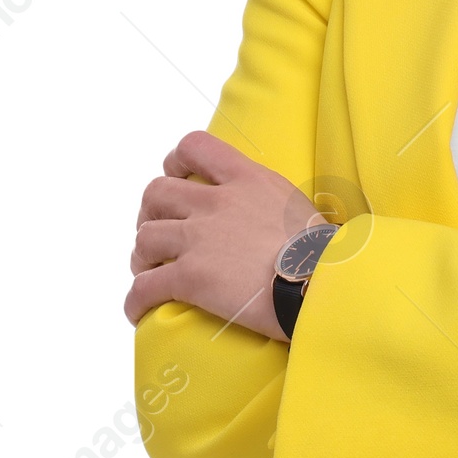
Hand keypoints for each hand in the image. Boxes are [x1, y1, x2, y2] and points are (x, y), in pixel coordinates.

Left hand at [122, 130, 323, 339]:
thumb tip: (262, 216)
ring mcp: (199, 239)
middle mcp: (216, 202)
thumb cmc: (321, 250)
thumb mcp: (294, 204)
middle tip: (162, 235)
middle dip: (151, 213)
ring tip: (151, 272)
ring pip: (144, 238)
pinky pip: (144, 287)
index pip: (194, 146)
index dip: (176, 162)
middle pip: (156, 192)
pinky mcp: (190, 277)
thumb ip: (265, 200)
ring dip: (142, 257)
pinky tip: (140, 311)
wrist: (321, 282)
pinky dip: (135, 300)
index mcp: (245, 178)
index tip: (178, 178)